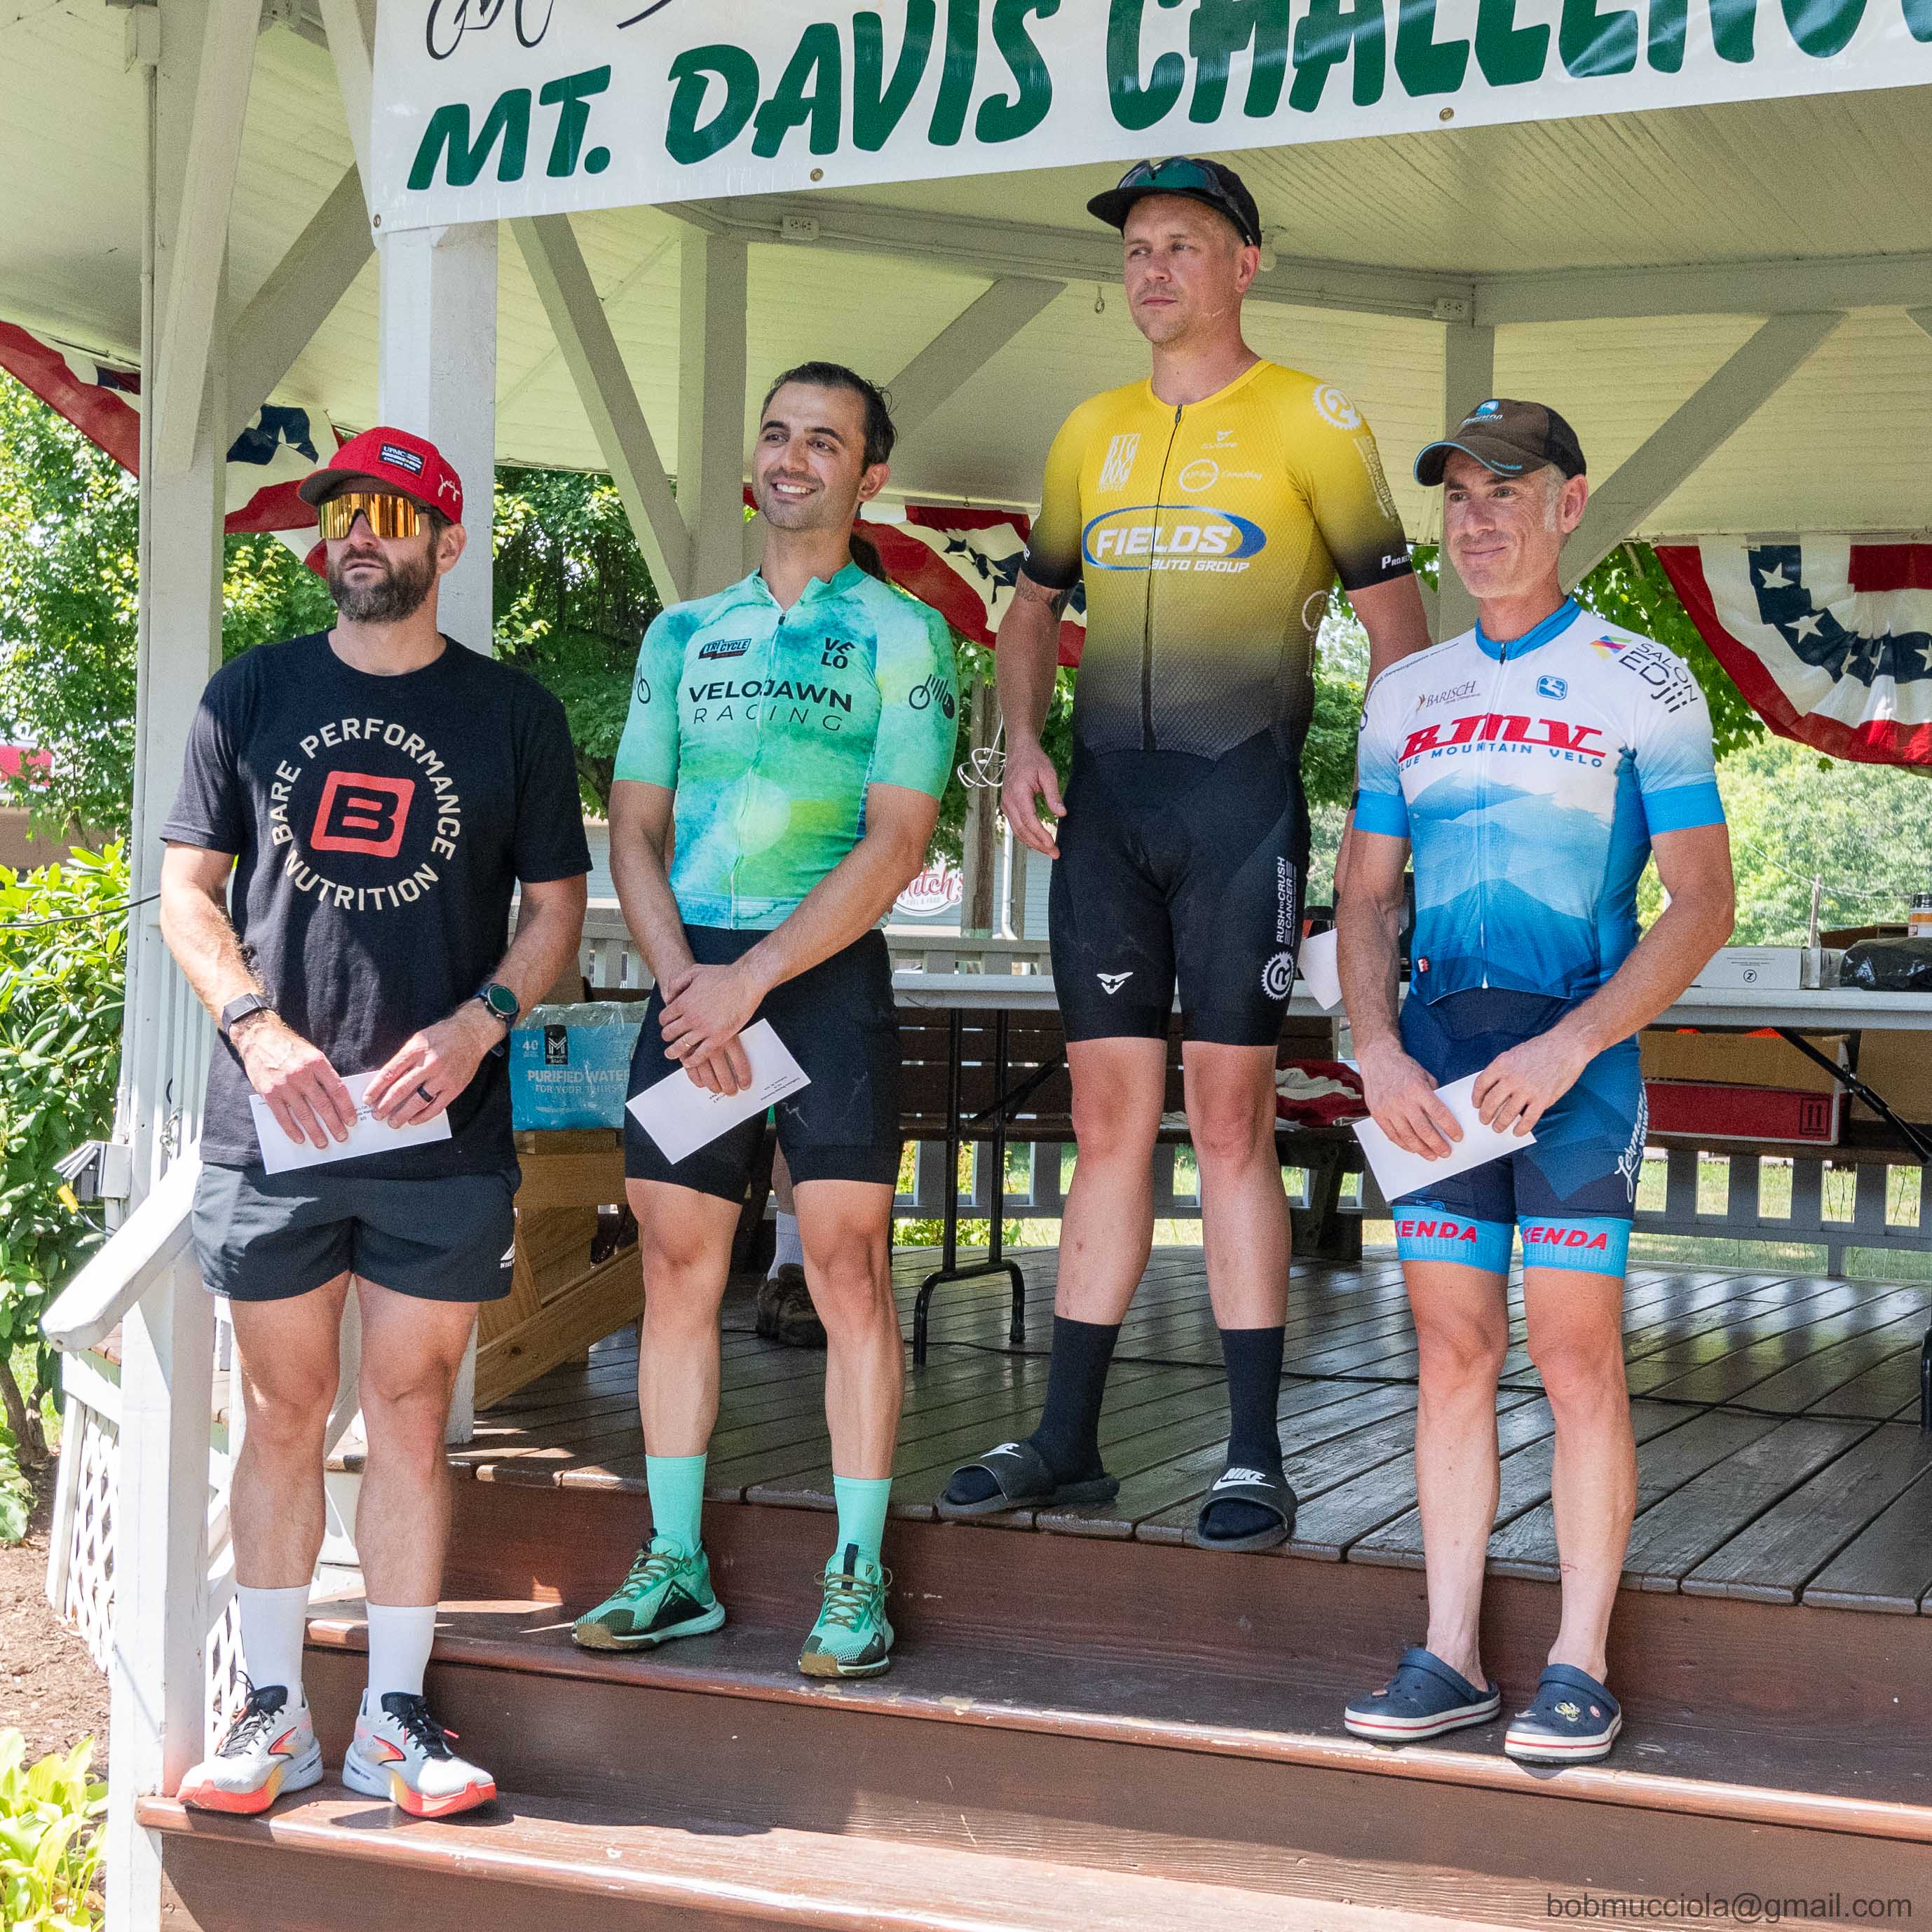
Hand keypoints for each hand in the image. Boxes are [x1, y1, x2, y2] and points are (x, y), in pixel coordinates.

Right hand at [234, 1015, 356, 1148]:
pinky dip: (292, 1129)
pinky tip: (300, 1138)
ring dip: (315, 1131)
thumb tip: (338, 1099)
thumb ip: (324, 1075)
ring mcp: (284, 1085)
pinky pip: (283, 1116)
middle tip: (342, 1136)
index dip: (346, 1108)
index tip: (352, 1121)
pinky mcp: (268, 1093)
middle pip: (322, 1104)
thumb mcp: (312, 1054)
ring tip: (323, 1142)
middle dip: (334, 1123)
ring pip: (304, 1114)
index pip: (337, 1090)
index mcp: (317, 1063)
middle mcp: (301, 1074)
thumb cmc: (290, 1048)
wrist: (259, 1038)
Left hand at [365, 1005, 497, 1126]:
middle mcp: (429, 1064)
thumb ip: (404, 1059)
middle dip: (386, 1105)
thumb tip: (386, 1082)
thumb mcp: (418, 1040)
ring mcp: (443, 1077)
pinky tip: (413, 1120)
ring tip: (392, 1122)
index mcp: (416, 1050)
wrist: (471, 1034)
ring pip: (418, 1101)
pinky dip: (423, 1116)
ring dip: (403, 1114)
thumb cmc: (441, 1036)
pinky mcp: (455, 1088)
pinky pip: (436, 1107)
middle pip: (402, 1089)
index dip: (376, 1088)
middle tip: (377, 1115)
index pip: (390, 1072)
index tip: (367, 1099)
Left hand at [657, 961, 763, 1095]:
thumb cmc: (723, 976)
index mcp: (683, 1003)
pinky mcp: (717, 1037)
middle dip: (667, 1036)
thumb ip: (678, 983)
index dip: (664, 1021)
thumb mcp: (694, 972)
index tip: (667, 1024)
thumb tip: (669, 996)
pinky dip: (692, 1060)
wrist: (744, 983)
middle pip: (669, 1033)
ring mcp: (704, 1029)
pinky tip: (688, 1062)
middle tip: (668, 1038)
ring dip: (674, 1051)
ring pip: (681, 1046)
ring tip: (672, 1054)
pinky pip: (700, 1054)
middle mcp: (690, 1018)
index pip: (664, 1018)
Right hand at [1000, 736, 1064, 858]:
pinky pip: (1015, 826)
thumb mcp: (1048, 774)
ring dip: (1032, 843)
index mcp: (1018, 793)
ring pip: (1017, 831)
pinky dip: (1026, 836)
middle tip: (1055, 854)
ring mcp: (1005, 805)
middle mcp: (1008, 801)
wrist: (1019, 751)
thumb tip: (1062, 814)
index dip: (1040, 835)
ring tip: (1048, 851)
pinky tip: (1037, 842)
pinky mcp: (1007, 806)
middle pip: (1022, 830)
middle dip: (1038, 844)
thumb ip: (1054, 795)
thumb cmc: (1034, 760)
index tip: (1053, 845)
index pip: (1029, 820)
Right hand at [1357, 1038, 1461, 1160]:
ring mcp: (1389, 1109)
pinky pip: (1392, 1135)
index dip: (1450, 1127)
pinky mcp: (1378, 1114)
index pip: (1438, 1113)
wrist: (1377, 1060)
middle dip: (1437, 1144)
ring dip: (1422, 1149)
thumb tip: (1442, 1114)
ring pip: (1408, 1137)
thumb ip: (1433, 1094)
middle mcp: (1403, 1101)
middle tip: (1446, 1152)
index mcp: (1418, 1090)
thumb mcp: (1424, 1075)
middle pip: (1424, 1130)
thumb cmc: (1402, 1067)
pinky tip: (1413, 1148)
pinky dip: (1404, 1145)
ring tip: (1432, 1155)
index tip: (1457, 1137)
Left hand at [1471, 1029, 1590, 1137]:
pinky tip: (1517, 1132)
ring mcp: (1527, 1090)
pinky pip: (1528, 1120)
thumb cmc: (1540, 1049)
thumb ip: (1502, 1070)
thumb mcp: (1514, 1054)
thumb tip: (1494, 1090)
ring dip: (1500, 1124)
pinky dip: (1521, 1129)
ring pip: (1507, 1114)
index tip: (1476, 1104)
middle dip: (1485, 1114)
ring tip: (1497, 1128)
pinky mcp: (1543, 1099)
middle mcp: (1511, 1078)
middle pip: (1491, 1102)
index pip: (1481, 1085)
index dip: (1476, 1097)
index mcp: (1501, 1064)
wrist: (1566, 1046)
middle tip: (1484, 1120)